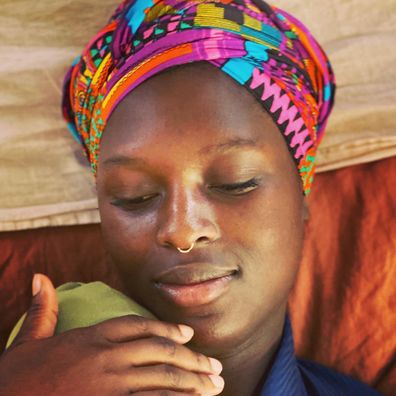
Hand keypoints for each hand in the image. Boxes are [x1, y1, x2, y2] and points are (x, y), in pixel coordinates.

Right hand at [0, 274, 223, 394]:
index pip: (138, 325)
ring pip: (161, 379)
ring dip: (192, 383)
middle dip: (191, 359)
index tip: (187, 334)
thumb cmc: (16, 380)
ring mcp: (109, 386)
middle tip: (214, 366)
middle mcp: (105, 358)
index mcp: (91, 338)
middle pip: (159, 351)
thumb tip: (40, 278)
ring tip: (214, 386)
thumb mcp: (28, 342)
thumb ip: (43, 310)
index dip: (166, 328)